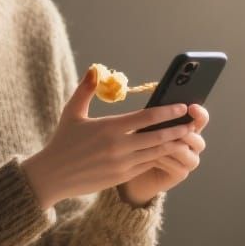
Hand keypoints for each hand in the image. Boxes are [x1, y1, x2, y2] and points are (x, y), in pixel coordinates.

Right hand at [20, 68, 198, 209]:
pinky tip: (169, 151)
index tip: (181, 106)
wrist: (52, 176)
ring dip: (173, 144)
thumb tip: (95, 68)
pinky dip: (159, 157)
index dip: (167, 111)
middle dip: (178, 129)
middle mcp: (118, 147)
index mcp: (109, 128)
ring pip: (156, 153)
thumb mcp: (72, 112)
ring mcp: (122, 164)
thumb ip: (85, 89)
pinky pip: (147, 165)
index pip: (146, 118)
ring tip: (187, 136)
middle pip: (157, 137)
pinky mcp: (121, 177)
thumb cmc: (63, 141)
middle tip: (193, 123)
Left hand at [117, 104, 208, 206]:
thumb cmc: (142, 142)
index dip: (199, 114)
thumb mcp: (149, 127)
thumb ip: (159, 119)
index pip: (201, 119)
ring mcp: (189, 160)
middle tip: (173, 130)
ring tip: (154, 143)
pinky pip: (178, 166)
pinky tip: (152, 157)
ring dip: (170, 147)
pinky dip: (164, 160)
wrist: (135, 167)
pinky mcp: (181, 173)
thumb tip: (161, 107)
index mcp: (189, 128)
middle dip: (185, 134)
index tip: (190, 107)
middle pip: (198, 139)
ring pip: (186, 152)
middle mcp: (193, 145)